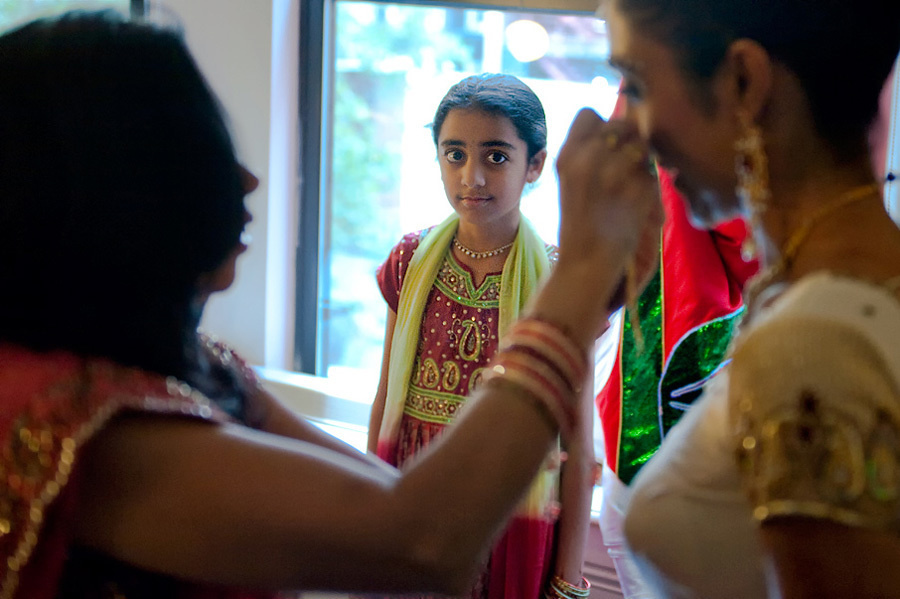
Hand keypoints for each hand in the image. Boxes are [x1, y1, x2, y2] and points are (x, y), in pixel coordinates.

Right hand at [556, 109, 660, 272]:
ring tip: (626, 188)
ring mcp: (616, 174)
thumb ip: (588, 151)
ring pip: (642, 148)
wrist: (586, 262)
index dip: (601, 126)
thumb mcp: (570, 180)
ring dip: (641, 164)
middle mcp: (589, 159)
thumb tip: (624, 122)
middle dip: (627, 142)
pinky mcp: (639, 190)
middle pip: (622, 125)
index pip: (589, 114)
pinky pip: (652, 176)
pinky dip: (647, 189)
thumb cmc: (580, 220)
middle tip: (621, 169)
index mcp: (567, 155)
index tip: (603, 147)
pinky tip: (632, 206)